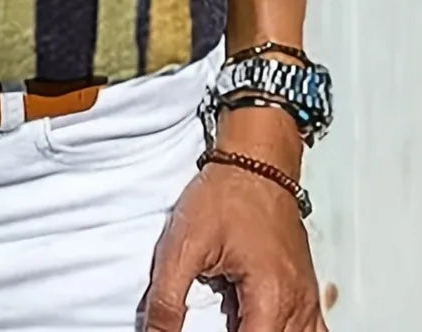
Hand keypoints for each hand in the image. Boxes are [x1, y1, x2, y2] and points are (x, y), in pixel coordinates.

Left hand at [141, 159, 327, 331]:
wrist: (257, 162)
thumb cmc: (224, 196)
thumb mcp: (183, 244)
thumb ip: (167, 298)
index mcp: (270, 298)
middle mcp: (298, 306)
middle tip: (218, 321)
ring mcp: (308, 301)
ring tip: (234, 323)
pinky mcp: (308, 293)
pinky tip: (264, 327)